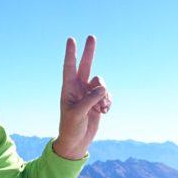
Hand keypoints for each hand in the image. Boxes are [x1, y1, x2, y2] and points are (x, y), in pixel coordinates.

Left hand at [53, 35, 110, 160]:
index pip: (69, 67)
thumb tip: (103, 88)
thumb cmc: (71, 128)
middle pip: (85, 65)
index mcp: (69, 89)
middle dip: (89, 52)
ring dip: (104, 94)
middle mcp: (78, 88)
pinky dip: (108, 102)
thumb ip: (89, 100)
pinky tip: (104, 112)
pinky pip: (107, 95)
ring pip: (101, 83)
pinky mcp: (98, 101)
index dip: (71, 53)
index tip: (71, 39)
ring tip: (101, 108)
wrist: (76, 141)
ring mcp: (89, 94)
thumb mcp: (78, 114)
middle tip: (91, 36)